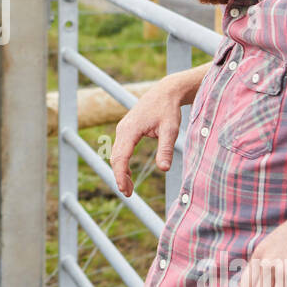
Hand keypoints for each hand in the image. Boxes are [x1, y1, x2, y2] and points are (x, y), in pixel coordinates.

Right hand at [110, 74, 186, 196]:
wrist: (165, 92)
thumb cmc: (168, 110)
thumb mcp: (171, 130)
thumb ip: (166, 149)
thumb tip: (164, 169)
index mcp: (130, 130)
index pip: (121, 157)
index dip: (121, 175)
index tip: (125, 191)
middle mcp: (122, 130)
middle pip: (115, 158)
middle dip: (119, 177)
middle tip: (128, 194)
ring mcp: (123, 129)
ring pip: (116, 154)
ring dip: (120, 171)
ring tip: (129, 188)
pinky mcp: (126, 130)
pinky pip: (120, 149)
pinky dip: (122, 163)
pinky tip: (128, 173)